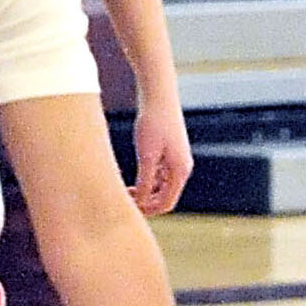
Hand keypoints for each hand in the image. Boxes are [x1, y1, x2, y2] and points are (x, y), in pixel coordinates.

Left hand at [128, 97, 192, 216]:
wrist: (158, 95)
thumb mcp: (147, 156)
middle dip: (146, 201)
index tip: (126, 207)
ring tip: (125, 187)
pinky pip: (160, 175)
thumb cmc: (153, 123)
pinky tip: (132, 175)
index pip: (167, 203)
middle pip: (165, 197)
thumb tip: (141, 204)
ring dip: (145, 191)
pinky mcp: (170, 153)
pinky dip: (147, 179)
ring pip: (161, 187)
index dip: (147, 210)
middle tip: (123, 198)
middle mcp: (182, 168)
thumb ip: (145, 182)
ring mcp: (177, 161)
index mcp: (180, 171)